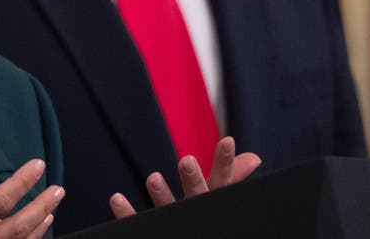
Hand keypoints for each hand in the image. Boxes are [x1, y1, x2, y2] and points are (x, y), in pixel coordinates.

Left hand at [108, 136, 260, 218]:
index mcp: (210, 202)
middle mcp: (194, 213)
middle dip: (192, 179)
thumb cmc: (207, 222)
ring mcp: (173, 225)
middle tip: (186, 160)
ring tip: (153, 177)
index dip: (224, 162)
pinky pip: (138, 223)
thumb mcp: (217, 199)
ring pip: (167, 210)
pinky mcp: (153, 233)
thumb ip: (230, 177)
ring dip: (161, 194)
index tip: (227, 140)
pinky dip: (127, 213)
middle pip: (196, 195)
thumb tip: (253, 157)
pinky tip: (116, 199)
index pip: (221, 180)